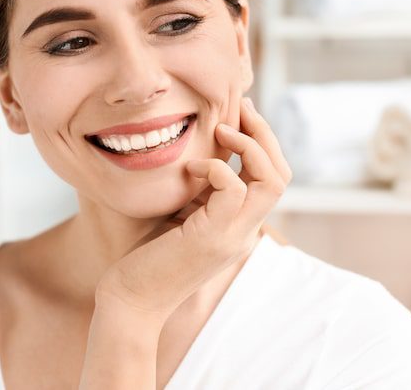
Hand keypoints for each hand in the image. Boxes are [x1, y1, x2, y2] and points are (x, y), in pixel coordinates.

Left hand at [96, 97, 292, 321]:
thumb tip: (203, 153)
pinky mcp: (212, 237)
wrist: (130, 301)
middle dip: (265, 135)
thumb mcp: (180, 214)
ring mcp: (232, 236)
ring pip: (271, 181)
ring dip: (249, 146)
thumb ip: (199, 191)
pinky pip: (233, 189)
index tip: (239, 114)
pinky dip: (216, 167)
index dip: (262, 143)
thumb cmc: (145, 258)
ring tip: (222, 129)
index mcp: (239, 225)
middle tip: (242, 109)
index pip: (272, 179)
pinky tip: (191, 167)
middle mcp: (244, 231)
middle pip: (281, 175)